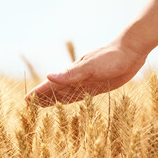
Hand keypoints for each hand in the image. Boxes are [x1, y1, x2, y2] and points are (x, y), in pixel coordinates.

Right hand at [24, 42, 146, 106]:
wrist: (131, 51)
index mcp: (72, 74)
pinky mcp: (96, 87)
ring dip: (53, 99)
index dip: (38, 93)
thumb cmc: (110, 57)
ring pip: (65, 94)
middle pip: (55, 91)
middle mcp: (76, 79)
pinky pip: (79, 95)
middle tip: (30, 106)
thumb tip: (48, 76)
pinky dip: (69, 99)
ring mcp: (85, 83)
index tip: (26, 100)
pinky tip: (66, 101)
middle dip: (43, 97)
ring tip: (42, 105)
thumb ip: (70, 74)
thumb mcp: (89, 66)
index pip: (50, 86)